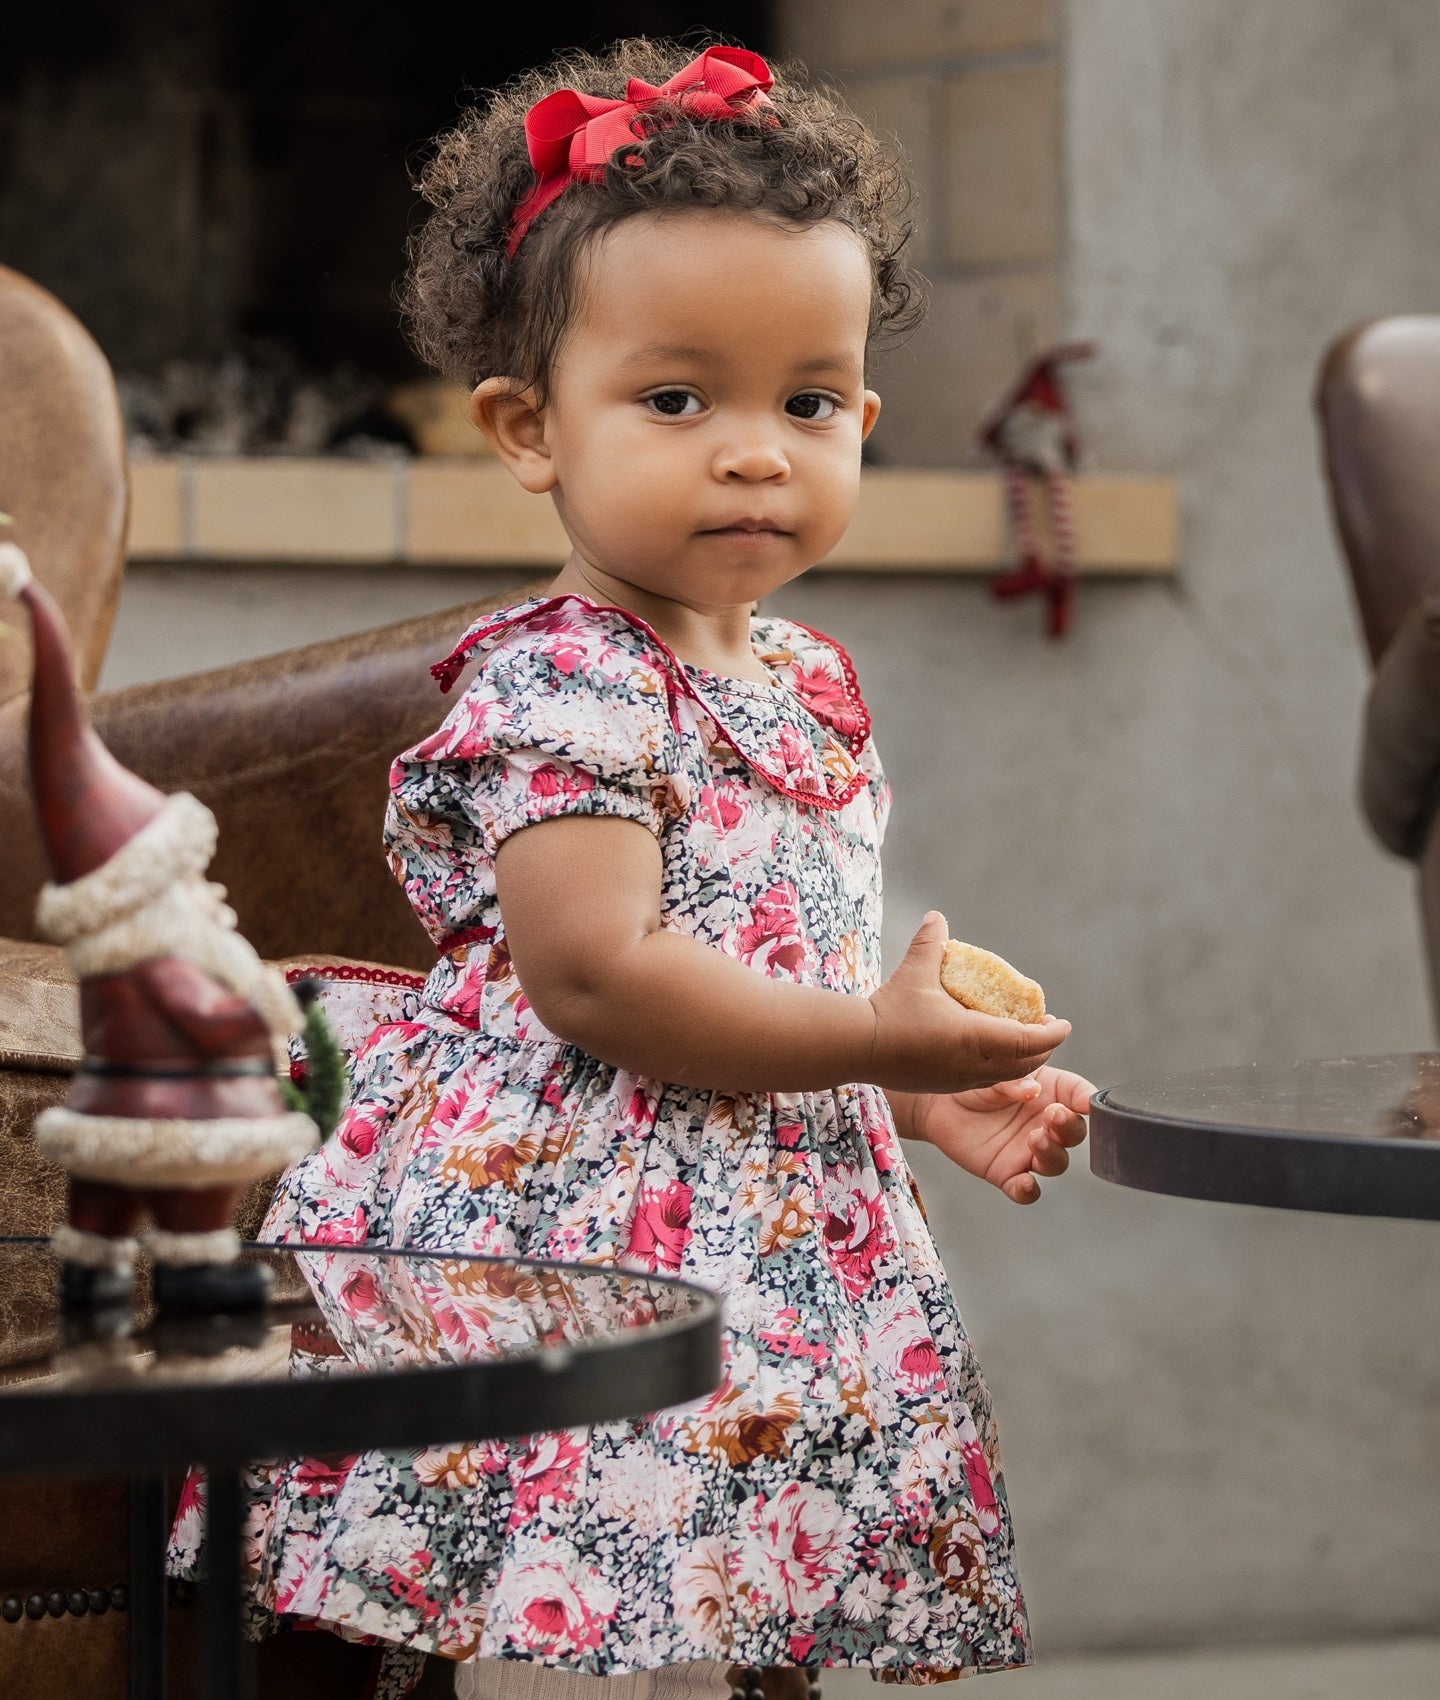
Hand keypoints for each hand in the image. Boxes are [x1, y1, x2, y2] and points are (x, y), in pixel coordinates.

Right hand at [867, 911, 1071, 1093]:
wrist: (858, 1047)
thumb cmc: (889, 1010)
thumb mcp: (915, 972)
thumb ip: (931, 943)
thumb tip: (937, 916)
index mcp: (974, 1038)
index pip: (1029, 1041)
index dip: (1052, 1034)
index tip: (1064, 1024)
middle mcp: (973, 1065)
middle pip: (1025, 1064)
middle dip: (1042, 1049)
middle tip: (1047, 1029)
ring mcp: (960, 1081)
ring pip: (1007, 1077)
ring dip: (1023, 1060)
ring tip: (1024, 1039)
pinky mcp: (946, 1087)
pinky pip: (986, 1081)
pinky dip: (1002, 1068)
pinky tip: (991, 1052)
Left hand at [909, 1067, 1093, 1203]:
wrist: (938, 1103)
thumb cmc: (974, 1081)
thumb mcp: (995, 1071)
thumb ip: (1014, 1080)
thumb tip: (1032, 1091)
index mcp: (1051, 1092)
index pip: (1080, 1095)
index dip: (1088, 1101)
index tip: (1087, 1103)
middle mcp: (1046, 1124)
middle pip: (1075, 1133)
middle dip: (1070, 1127)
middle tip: (1053, 1116)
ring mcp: (1028, 1151)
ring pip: (1055, 1162)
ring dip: (1052, 1154)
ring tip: (1035, 1138)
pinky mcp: (1007, 1173)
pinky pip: (1026, 1190)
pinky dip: (1028, 1190)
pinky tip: (1023, 1182)